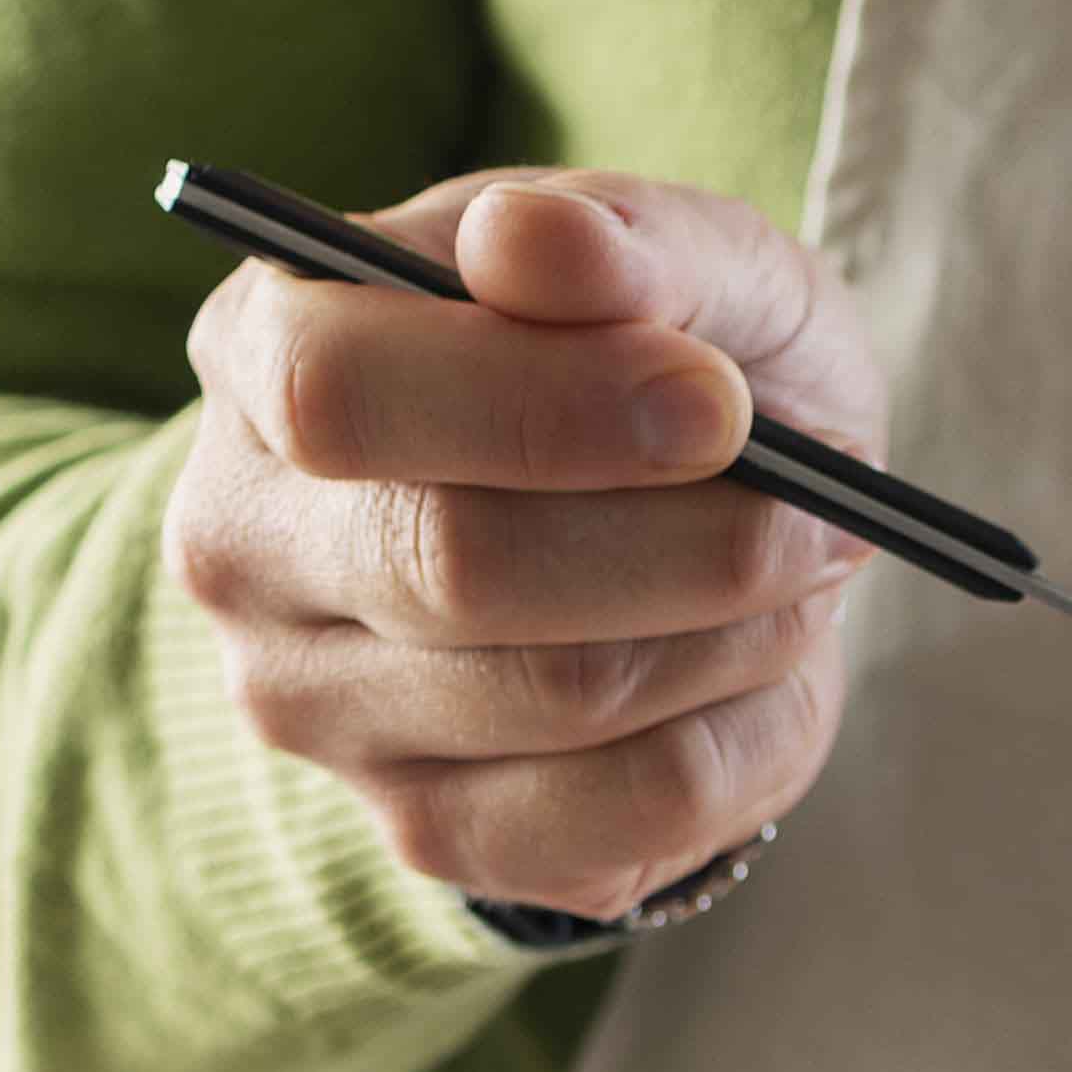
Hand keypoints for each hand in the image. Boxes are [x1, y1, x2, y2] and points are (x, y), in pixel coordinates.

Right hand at [166, 175, 886, 922]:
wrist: (684, 520)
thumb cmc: (666, 358)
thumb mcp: (681, 258)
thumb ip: (619, 239)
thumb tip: (532, 244)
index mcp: (261, 354)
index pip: (340, 394)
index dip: (548, 403)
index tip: (715, 401)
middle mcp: (247, 547)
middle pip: (456, 569)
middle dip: (691, 537)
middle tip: (824, 506)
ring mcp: (320, 710)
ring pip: (565, 699)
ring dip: (742, 631)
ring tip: (805, 568)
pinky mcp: (431, 832)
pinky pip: (630, 813)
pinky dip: (748, 733)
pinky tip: (765, 666)